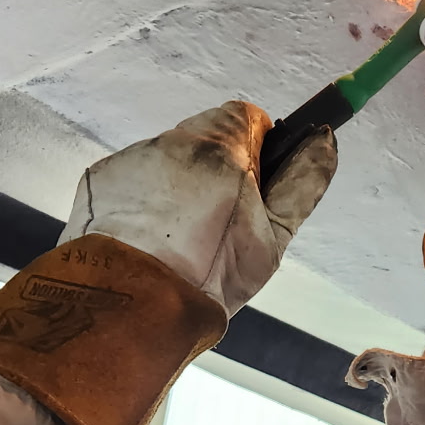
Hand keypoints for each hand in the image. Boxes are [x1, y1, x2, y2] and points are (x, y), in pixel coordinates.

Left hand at [60, 100, 336, 315]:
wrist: (133, 308)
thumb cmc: (208, 278)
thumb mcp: (273, 237)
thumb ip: (304, 181)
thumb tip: (324, 140)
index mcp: (219, 150)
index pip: (248, 115)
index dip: (258, 148)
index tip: (254, 182)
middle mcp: (170, 143)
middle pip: (206, 136)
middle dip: (218, 167)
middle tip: (219, 220)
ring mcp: (130, 160)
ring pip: (168, 158)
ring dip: (179, 185)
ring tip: (180, 237)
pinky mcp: (100, 180)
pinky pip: (133, 178)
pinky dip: (143, 200)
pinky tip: (148, 238)